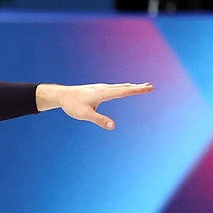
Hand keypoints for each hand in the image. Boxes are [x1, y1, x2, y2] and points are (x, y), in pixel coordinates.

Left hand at [35, 83, 154, 129]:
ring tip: (142, 86)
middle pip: (124, 87)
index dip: (137, 90)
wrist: (61, 95)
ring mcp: (100, 88)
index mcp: (103, 93)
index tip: (149, 88)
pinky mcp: (97, 89)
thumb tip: (113, 126)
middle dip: (137, 87)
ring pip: (119, 86)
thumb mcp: (85, 115)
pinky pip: (114, 87)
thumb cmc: (72, 105)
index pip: (124, 91)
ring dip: (131, 86)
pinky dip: (123, 87)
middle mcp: (103, 88)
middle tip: (151, 87)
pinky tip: (124, 88)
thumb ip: (99, 120)